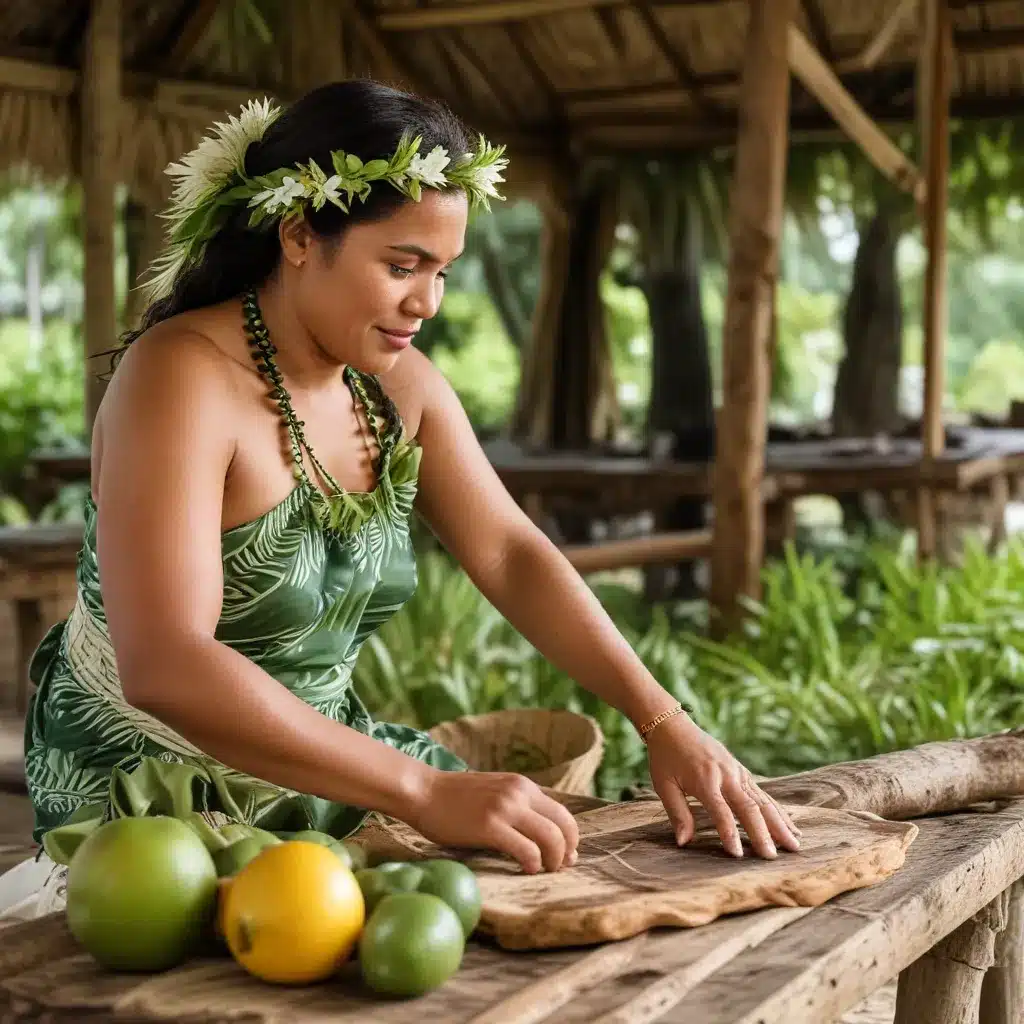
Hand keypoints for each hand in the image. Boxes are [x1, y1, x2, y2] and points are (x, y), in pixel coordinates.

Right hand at [405, 769, 579, 873]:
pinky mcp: (490, 826)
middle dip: (567, 851)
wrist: (423, 791)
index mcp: (522, 786)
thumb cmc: (455, 799)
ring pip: (551, 837)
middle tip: (560, 868)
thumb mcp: (495, 793)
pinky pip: (526, 849)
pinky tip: (525, 870)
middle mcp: (519, 793)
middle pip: (563, 825)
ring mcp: (505, 808)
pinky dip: (533, 863)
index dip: (570, 838)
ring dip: (554, 860)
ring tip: (544, 871)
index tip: (566, 855)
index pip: (562, 813)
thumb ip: (517, 807)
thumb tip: (542, 835)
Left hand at [645, 713, 800, 858]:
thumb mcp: (663, 785)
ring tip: (794, 844)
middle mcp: (726, 775)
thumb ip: (677, 813)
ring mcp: (737, 771)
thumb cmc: (665, 758)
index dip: (730, 833)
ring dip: (779, 822)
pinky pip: (763, 793)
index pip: (721, 811)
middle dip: (763, 833)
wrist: (673, 727)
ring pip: (762, 800)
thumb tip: (683, 842)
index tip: (738, 856)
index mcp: (704, 780)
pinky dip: (777, 810)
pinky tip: (791, 825)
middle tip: (773, 857)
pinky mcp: (742, 771)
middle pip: (749, 806)